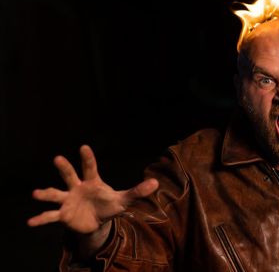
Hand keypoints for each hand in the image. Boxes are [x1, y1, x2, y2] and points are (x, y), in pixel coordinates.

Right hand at [28, 145, 158, 234]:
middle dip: (64, 168)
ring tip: (36, 193)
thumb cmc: (108, 206)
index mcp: (92, 182)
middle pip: (69, 175)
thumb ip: (137, 191)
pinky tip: (31, 222)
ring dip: (46, 193)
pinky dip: (41, 218)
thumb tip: (155, 183)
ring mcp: (68, 200)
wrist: (96, 223)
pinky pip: (50, 216)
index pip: (90, 167)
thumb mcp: (124, 200)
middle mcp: (77, 188)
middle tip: (58, 158)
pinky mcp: (62, 215)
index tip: (84, 147)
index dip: (87, 158)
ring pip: (55, 194)